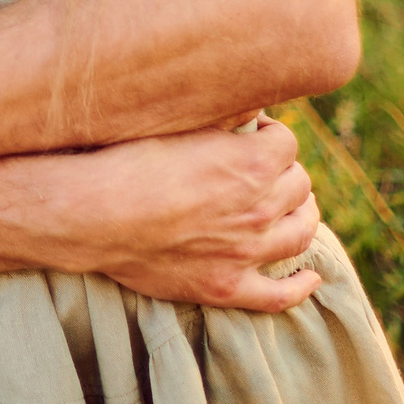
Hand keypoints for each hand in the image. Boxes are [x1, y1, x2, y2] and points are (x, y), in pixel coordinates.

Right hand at [71, 118, 324, 312]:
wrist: (92, 215)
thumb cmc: (127, 161)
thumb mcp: (178, 123)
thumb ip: (222, 117)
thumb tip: (250, 109)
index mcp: (252, 163)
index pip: (286, 143)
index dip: (269, 134)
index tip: (251, 134)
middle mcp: (259, 208)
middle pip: (299, 185)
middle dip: (284, 172)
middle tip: (263, 169)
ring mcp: (246, 252)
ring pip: (301, 233)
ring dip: (302, 216)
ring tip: (291, 207)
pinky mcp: (227, 286)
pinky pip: (279, 295)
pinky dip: (301, 285)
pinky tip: (310, 277)